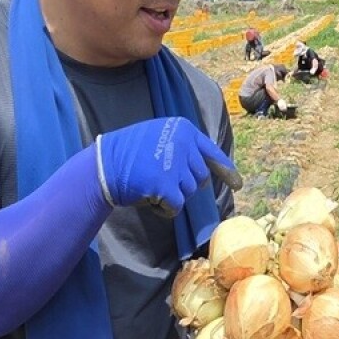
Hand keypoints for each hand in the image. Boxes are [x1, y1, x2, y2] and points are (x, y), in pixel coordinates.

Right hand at [96, 117, 240, 214]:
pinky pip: (177, 206)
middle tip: (163, 183)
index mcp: (183, 128)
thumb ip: (182, 147)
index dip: (225, 170)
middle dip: (186, 185)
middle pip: (201, 176)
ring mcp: (175, 163)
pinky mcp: (166, 185)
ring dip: (173, 196)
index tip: (237, 183)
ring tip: (150, 186)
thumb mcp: (158, 137)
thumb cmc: (128, 154)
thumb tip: (207, 170)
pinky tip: (150, 199)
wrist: (102, 165)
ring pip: (189, 192)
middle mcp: (183, 143)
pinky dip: (166, 209)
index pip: (210, 151)